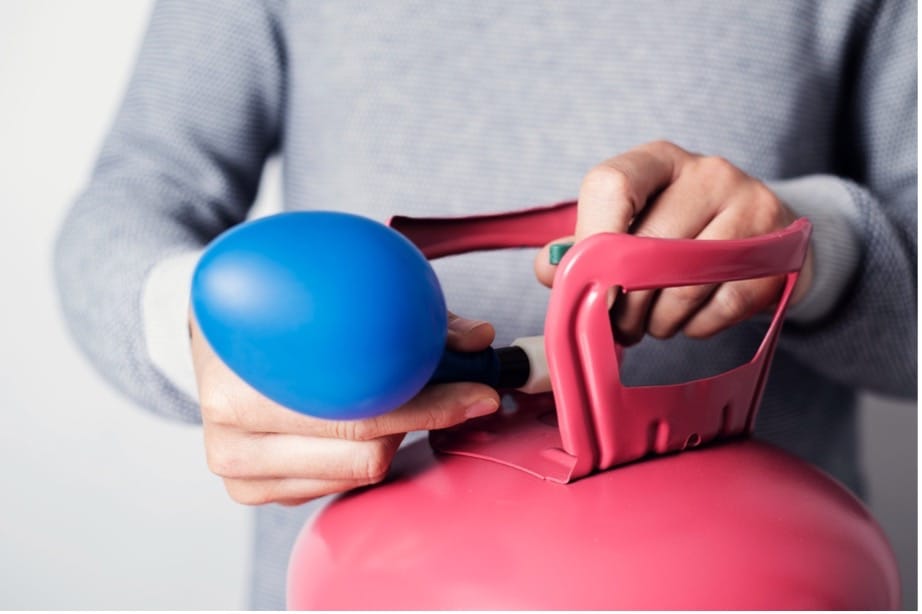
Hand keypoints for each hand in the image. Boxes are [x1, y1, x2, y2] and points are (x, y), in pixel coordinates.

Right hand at [191, 312, 499, 505]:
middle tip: (453, 392)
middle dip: (418, 421)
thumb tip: (480, 338)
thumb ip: (408, 316)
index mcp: (237, 393)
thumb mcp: (325, 296)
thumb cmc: (272, 314)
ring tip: (400, 397)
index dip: (426, 403)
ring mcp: (242, 474)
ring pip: (357, 473)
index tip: (476, 390)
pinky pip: (337, 484)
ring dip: (392, 439)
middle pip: (364, 453)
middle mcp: (233, 442)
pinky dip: (364, 453)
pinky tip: (364, 421)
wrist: (206, 335)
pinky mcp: (254, 492)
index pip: (357, 415)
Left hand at [535, 140, 813, 344]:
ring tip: (654, 324)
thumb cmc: (678, 233)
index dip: (591, 240)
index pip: (611, 185)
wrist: (760, 238)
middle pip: (647, 245)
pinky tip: (692, 321)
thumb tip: (549, 270)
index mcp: (657, 160)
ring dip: (660, 321)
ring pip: (686, 281)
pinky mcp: (780, 248)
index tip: (583, 285)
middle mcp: (707, 172)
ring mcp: (751, 205)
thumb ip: (583, 246)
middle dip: (624, 303)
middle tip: (619, 327)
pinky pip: (725, 304)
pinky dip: (699, 326)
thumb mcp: (630, 226)